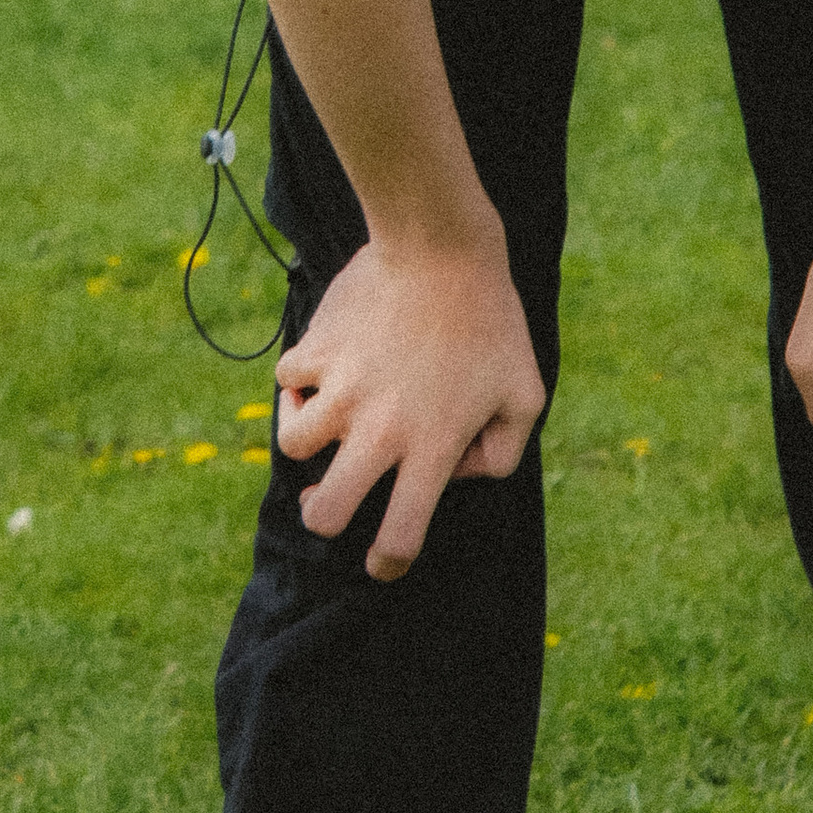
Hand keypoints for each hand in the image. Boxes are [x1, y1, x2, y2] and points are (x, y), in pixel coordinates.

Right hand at [277, 229, 545, 580]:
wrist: (443, 249)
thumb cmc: (493, 323)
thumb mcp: (525, 394)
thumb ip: (501, 453)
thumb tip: (455, 475)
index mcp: (431, 449)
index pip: (399, 537)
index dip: (388, 563)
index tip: (382, 562)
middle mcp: (379, 431)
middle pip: (324, 513)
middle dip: (324, 516)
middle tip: (334, 495)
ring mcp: (342, 391)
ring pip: (291, 448)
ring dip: (307, 439)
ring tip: (328, 419)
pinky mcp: (316, 351)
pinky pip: (286, 382)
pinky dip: (299, 380)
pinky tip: (326, 364)